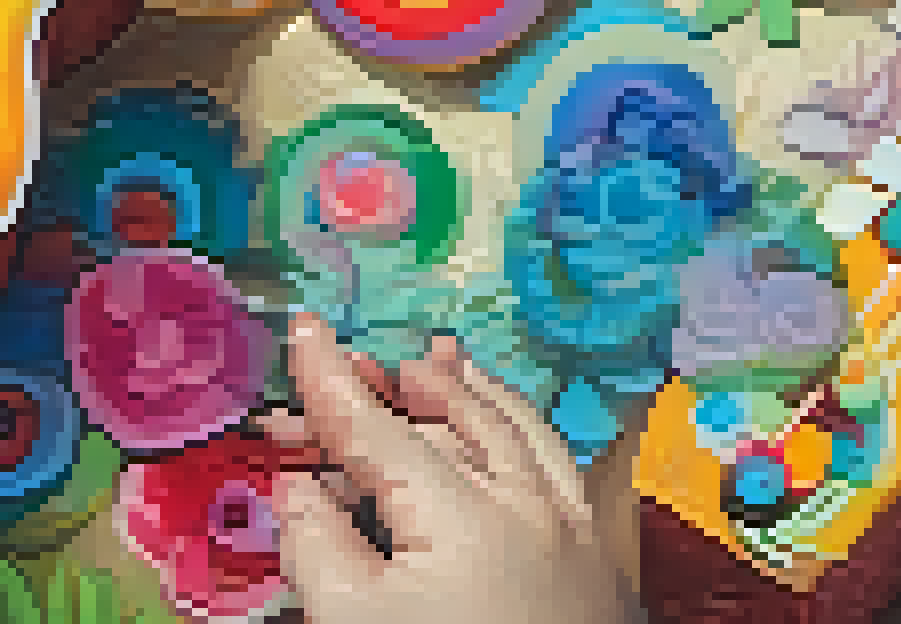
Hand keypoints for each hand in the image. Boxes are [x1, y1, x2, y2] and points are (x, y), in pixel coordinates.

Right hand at [263, 317, 641, 623]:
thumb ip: (317, 546)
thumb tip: (300, 491)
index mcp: (459, 514)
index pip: (376, 426)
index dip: (331, 379)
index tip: (304, 333)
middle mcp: (524, 505)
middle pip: (447, 416)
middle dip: (390, 385)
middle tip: (345, 370)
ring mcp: (572, 532)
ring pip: (518, 429)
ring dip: (470, 392)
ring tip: (438, 365)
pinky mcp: (599, 567)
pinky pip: (561, 466)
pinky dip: (524, 430)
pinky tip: (510, 430)